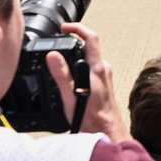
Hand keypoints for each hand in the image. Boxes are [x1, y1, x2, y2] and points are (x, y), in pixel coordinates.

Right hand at [51, 23, 128, 140]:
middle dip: (74, 42)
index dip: (77, 28)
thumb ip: (62, 75)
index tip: (65, 28)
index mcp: (97, 69)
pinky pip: (90, 69)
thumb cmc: (92, 119)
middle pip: (90, 47)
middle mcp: (103, 70)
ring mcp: (104, 77)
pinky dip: (79, 67)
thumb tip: (53, 55)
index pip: (91, 38)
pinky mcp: (103, 85)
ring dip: (76, 55)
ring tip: (61, 58)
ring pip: (90, 59)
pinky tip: (70, 77)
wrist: (106, 133)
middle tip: (59, 41)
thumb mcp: (71, 96)